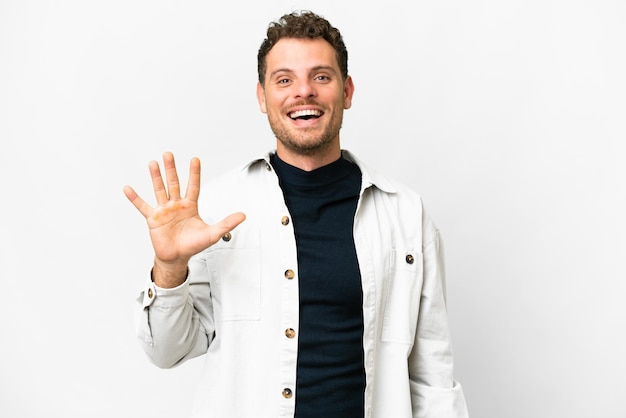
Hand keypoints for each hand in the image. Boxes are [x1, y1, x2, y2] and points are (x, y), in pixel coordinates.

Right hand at [123, 152, 245, 286]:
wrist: (177, 257)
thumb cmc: (193, 245)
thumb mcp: (213, 234)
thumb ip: (226, 223)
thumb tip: (242, 216)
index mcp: (190, 206)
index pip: (193, 186)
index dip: (194, 173)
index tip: (195, 159)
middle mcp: (176, 205)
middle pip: (174, 183)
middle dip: (171, 169)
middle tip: (169, 154)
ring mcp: (164, 210)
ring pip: (159, 190)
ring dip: (155, 177)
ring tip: (153, 163)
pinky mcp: (153, 219)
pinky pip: (142, 206)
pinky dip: (135, 198)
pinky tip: (128, 189)